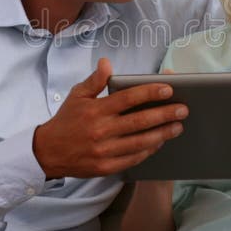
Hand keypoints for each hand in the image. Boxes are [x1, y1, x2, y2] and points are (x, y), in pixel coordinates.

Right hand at [33, 58, 188, 178]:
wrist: (47, 152)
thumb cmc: (66, 120)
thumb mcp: (76, 96)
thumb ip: (94, 81)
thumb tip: (106, 63)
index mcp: (95, 110)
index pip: (128, 98)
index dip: (149, 93)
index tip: (169, 89)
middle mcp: (100, 130)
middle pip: (139, 121)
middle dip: (164, 114)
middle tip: (183, 109)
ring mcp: (103, 151)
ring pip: (140, 142)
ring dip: (162, 134)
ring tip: (178, 126)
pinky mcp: (105, 167)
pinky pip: (132, 159)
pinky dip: (148, 151)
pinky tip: (159, 142)